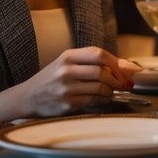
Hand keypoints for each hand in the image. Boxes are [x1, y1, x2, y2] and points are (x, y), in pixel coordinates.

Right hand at [20, 46, 141, 117]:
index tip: (128, 70)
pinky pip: (92, 101)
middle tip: (125, 84)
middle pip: (101, 71)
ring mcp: (66, 88)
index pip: (98, 53)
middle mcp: (66, 71)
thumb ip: (95, 62)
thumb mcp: (68, 64)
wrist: (27, 97)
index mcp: (67, 56)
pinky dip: (101, 100)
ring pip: (100, 87)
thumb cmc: (52, 79)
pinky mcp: (67, 104)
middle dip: (118, 79)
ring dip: (111, 90)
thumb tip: (130, 67)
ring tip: (112, 90)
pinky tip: (100, 98)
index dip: (117, 62)